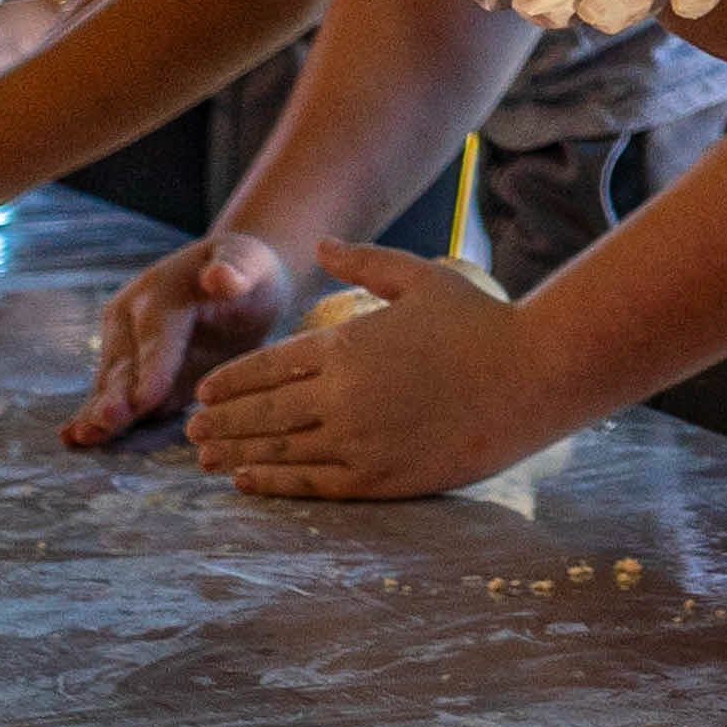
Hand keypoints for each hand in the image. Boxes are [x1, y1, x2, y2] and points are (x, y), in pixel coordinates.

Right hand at [63, 230, 290, 447]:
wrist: (232, 276)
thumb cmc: (248, 272)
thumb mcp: (249, 264)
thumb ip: (236, 273)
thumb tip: (219, 276)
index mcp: (162, 293)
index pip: (157, 335)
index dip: (153, 368)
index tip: (146, 400)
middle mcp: (131, 317)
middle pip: (125, 363)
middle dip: (116, 396)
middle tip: (106, 422)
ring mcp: (124, 343)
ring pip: (113, 383)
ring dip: (99, 411)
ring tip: (81, 437)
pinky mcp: (128, 368)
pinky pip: (113, 393)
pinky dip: (95, 415)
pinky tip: (74, 438)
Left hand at [183, 244, 554, 497]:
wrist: (535, 375)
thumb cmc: (482, 322)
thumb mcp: (421, 277)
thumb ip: (363, 261)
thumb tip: (319, 243)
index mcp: (347, 346)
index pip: (268, 368)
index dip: (231, 382)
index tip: (204, 392)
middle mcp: (343, 396)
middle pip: (262, 413)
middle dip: (222, 421)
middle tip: (190, 430)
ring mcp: (361, 441)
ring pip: (280, 451)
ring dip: (237, 455)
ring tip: (207, 460)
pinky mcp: (382, 478)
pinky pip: (313, 483)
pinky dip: (274, 483)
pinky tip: (247, 483)